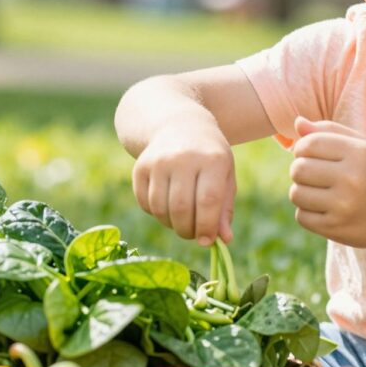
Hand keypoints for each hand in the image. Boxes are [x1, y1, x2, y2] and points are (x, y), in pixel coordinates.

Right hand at [132, 123, 234, 244]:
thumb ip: (224, 209)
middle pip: (181, 208)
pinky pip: (145, 203)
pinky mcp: (140, 167)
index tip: (207, 240)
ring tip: (181, 222)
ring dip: (171, 224)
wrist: (180, 126)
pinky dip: (156, 213)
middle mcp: (183, 157)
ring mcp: (158, 161)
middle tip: (193, 234)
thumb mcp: (225, 177)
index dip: (207, 226)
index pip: (208, 201)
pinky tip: (167, 207)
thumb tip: (224, 240)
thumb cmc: (209, 158)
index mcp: (212, 159)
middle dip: (187, 230)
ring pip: (160, 208)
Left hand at [288, 116, 365, 250]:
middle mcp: (352, 179)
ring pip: (296, 194)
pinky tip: (326, 210)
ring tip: (320, 192)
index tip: (311, 154)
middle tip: (315, 175)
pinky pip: (301, 216)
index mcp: (360, 154)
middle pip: (298, 169)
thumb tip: (298, 122)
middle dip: (300, 170)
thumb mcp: (362, 148)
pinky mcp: (335, 229)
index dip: (302, 148)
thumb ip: (330, 131)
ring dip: (302, 192)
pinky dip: (308, 213)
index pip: (310, 144)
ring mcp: (344, 206)